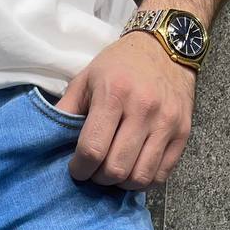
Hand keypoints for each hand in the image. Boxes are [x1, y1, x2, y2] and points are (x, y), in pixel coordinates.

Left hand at [56, 32, 196, 188]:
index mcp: (114, 93)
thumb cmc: (119, 66)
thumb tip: (46, 143)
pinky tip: (134, 168)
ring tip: (115, 170)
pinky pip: (161, 175)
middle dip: (100, 178)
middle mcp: (144, 108)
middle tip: (95, 170)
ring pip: (140, 177)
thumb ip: (65, 111)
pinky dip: (144, 180)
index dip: (80, 169)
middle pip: (116, 169)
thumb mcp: (86, 79)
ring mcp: (167, 122)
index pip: (92, 150)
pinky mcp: (183, 132)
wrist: (164, 45)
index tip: (77, 167)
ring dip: (122, 183)